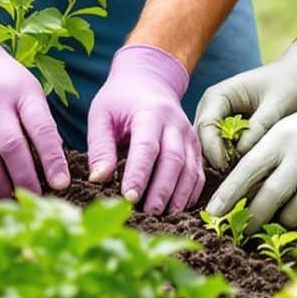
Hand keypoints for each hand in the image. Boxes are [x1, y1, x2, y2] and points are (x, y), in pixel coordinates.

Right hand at [0, 17, 68, 197]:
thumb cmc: (3, 78)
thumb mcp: (27, 90)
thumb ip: (40, 123)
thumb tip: (53, 167)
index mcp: (19, 91)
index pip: (41, 129)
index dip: (52, 160)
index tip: (61, 184)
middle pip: (9, 149)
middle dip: (24, 180)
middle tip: (34, 198)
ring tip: (8, 195)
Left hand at [86, 44, 201, 214]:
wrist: (149, 80)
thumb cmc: (120, 100)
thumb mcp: (101, 115)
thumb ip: (100, 147)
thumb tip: (98, 179)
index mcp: (150, 112)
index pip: (146, 147)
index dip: (139, 174)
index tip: (128, 197)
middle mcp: (175, 124)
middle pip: (173, 161)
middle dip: (161, 190)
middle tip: (147, 214)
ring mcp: (189, 136)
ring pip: (190, 170)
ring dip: (178, 196)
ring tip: (162, 217)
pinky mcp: (196, 147)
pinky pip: (198, 173)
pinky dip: (190, 194)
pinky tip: (177, 209)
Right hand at [192, 40, 296, 171]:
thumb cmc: (287, 85)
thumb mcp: (275, 107)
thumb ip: (258, 129)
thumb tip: (241, 155)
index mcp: (218, 96)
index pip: (205, 126)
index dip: (213, 150)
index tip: (227, 169)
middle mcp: (211, 107)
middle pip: (201, 140)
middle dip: (212, 161)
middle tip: (230, 180)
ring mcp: (217, 119)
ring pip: (207, 148)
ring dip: (218, 163)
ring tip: (236, 179)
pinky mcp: (226, 129)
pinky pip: (220, 149)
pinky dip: (228, 160)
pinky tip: (241, 173)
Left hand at [204, 77, 296, 227]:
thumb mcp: (286, 130)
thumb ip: (265, 158)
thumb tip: (240, 196)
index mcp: (280, 137)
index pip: (247, 171)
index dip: (227, 196)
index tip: (212, 215)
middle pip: (269, 198)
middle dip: (252, 220)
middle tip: (242, 231)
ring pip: (295, 212)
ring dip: (284, 221)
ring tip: (280, 219)